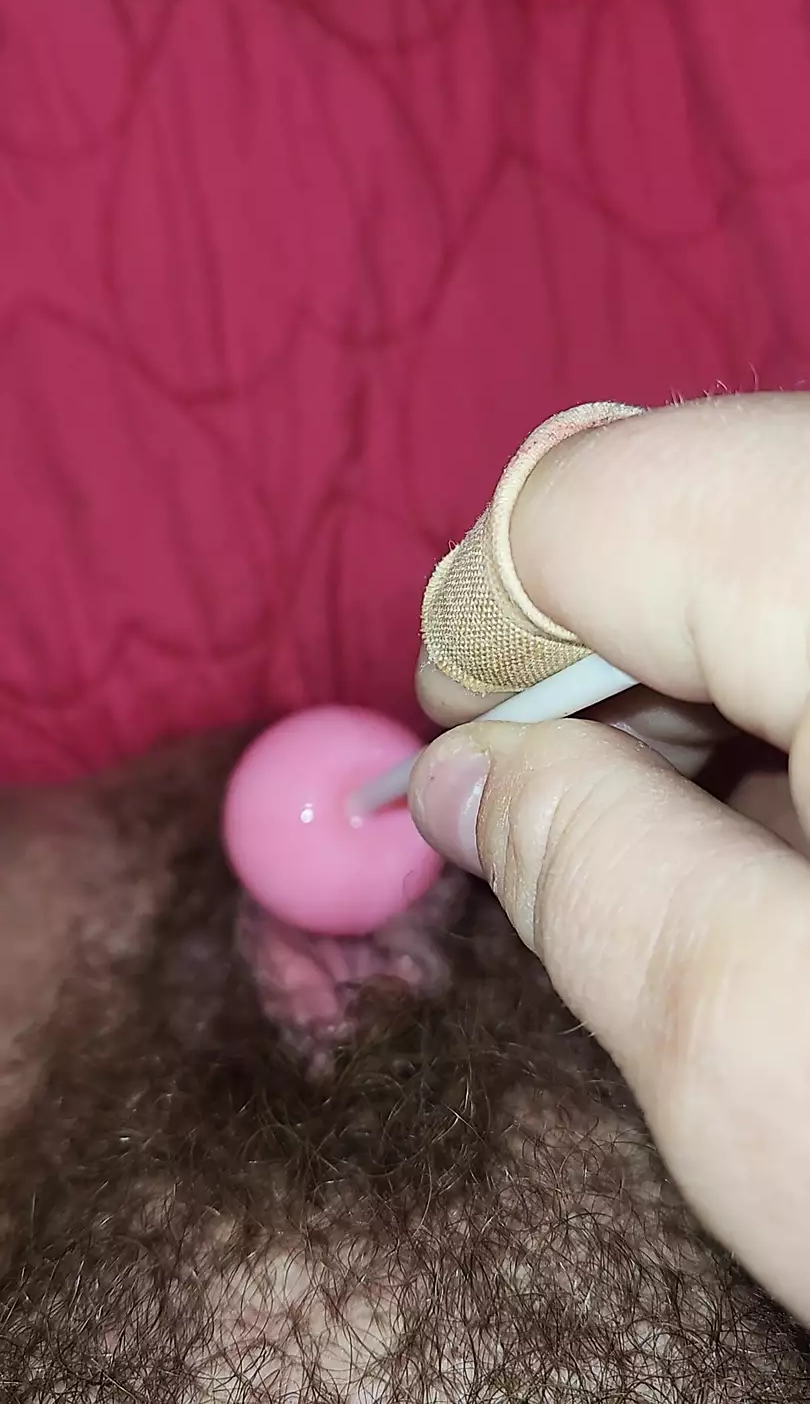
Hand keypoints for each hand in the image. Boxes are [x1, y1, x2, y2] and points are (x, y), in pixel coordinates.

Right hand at [409, 392, 809, 1322]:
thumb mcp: (774, 1068)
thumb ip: (578, 878)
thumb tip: (466, 778)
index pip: (594, 497)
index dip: (495, 630)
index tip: (474, 755)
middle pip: (712, 491)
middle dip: (613, 655)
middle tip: (599, 820)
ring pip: (808, 528)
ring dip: (735, 673)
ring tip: (756, 846)